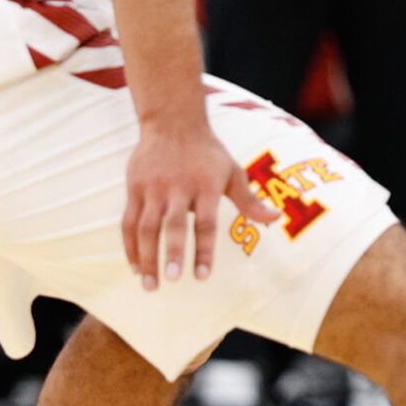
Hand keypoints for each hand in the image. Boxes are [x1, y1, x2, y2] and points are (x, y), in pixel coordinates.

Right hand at [123, 114, 276, 289]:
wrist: (173, 121)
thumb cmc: (208, 153)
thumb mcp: (232, 172)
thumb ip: (249, 200)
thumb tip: (276, 218)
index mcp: (205, 185)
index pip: (205, 223)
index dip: (204, 250)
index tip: (202, 277)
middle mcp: (178, 187)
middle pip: (173, 224)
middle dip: (172, 253)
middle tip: (172, 280)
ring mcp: (153, 188)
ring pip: (146, 226)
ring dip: (146, 257)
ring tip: (150, 285)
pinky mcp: (134, 187)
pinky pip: (129, 221)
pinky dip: (130, 246)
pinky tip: (136, 267)